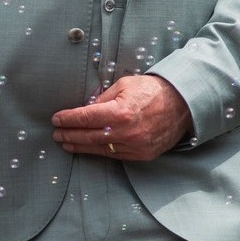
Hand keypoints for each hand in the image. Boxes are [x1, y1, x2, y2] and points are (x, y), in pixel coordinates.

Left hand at [52, 75, 192, 160]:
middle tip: (56, 134)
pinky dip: (99, 151)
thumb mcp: (124, 85)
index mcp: (119, 112)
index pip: (85, 118)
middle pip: (88, 136)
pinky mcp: (142, 155)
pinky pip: (115, 155)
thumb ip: (103, 99)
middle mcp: (126, 132)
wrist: (183, 104)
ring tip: (67, 143)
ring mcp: (134, 146)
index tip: (56, 119)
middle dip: (69, 135)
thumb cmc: (152, 91)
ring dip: (80, 147)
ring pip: (100, 149)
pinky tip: (88, 148)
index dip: (68, 119)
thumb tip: (85, 109)